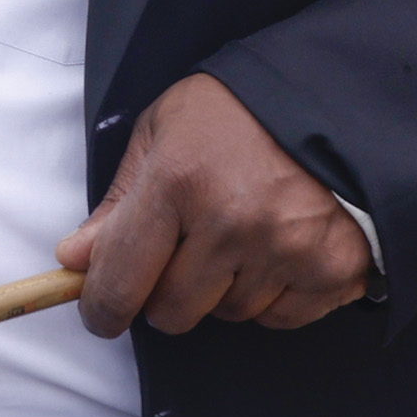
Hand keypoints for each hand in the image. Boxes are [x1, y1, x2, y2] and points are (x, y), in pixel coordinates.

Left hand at [59, 73, 376, 335]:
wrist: (340, 97)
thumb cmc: (241, 109)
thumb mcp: (164, 130)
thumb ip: (119, 200)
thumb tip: (76, 259)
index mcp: (179, 181)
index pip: (120, 280)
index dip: (102, 307)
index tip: (103, 312)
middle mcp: (232, 222)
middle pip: (172, 312)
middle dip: (169, 291)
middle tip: (188, 248)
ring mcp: (286, 249)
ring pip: (227, 315)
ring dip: (225, 288)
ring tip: (244, 231)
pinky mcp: (332, 269)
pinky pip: (279, 318)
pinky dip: (273, 294)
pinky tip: (280, 247)